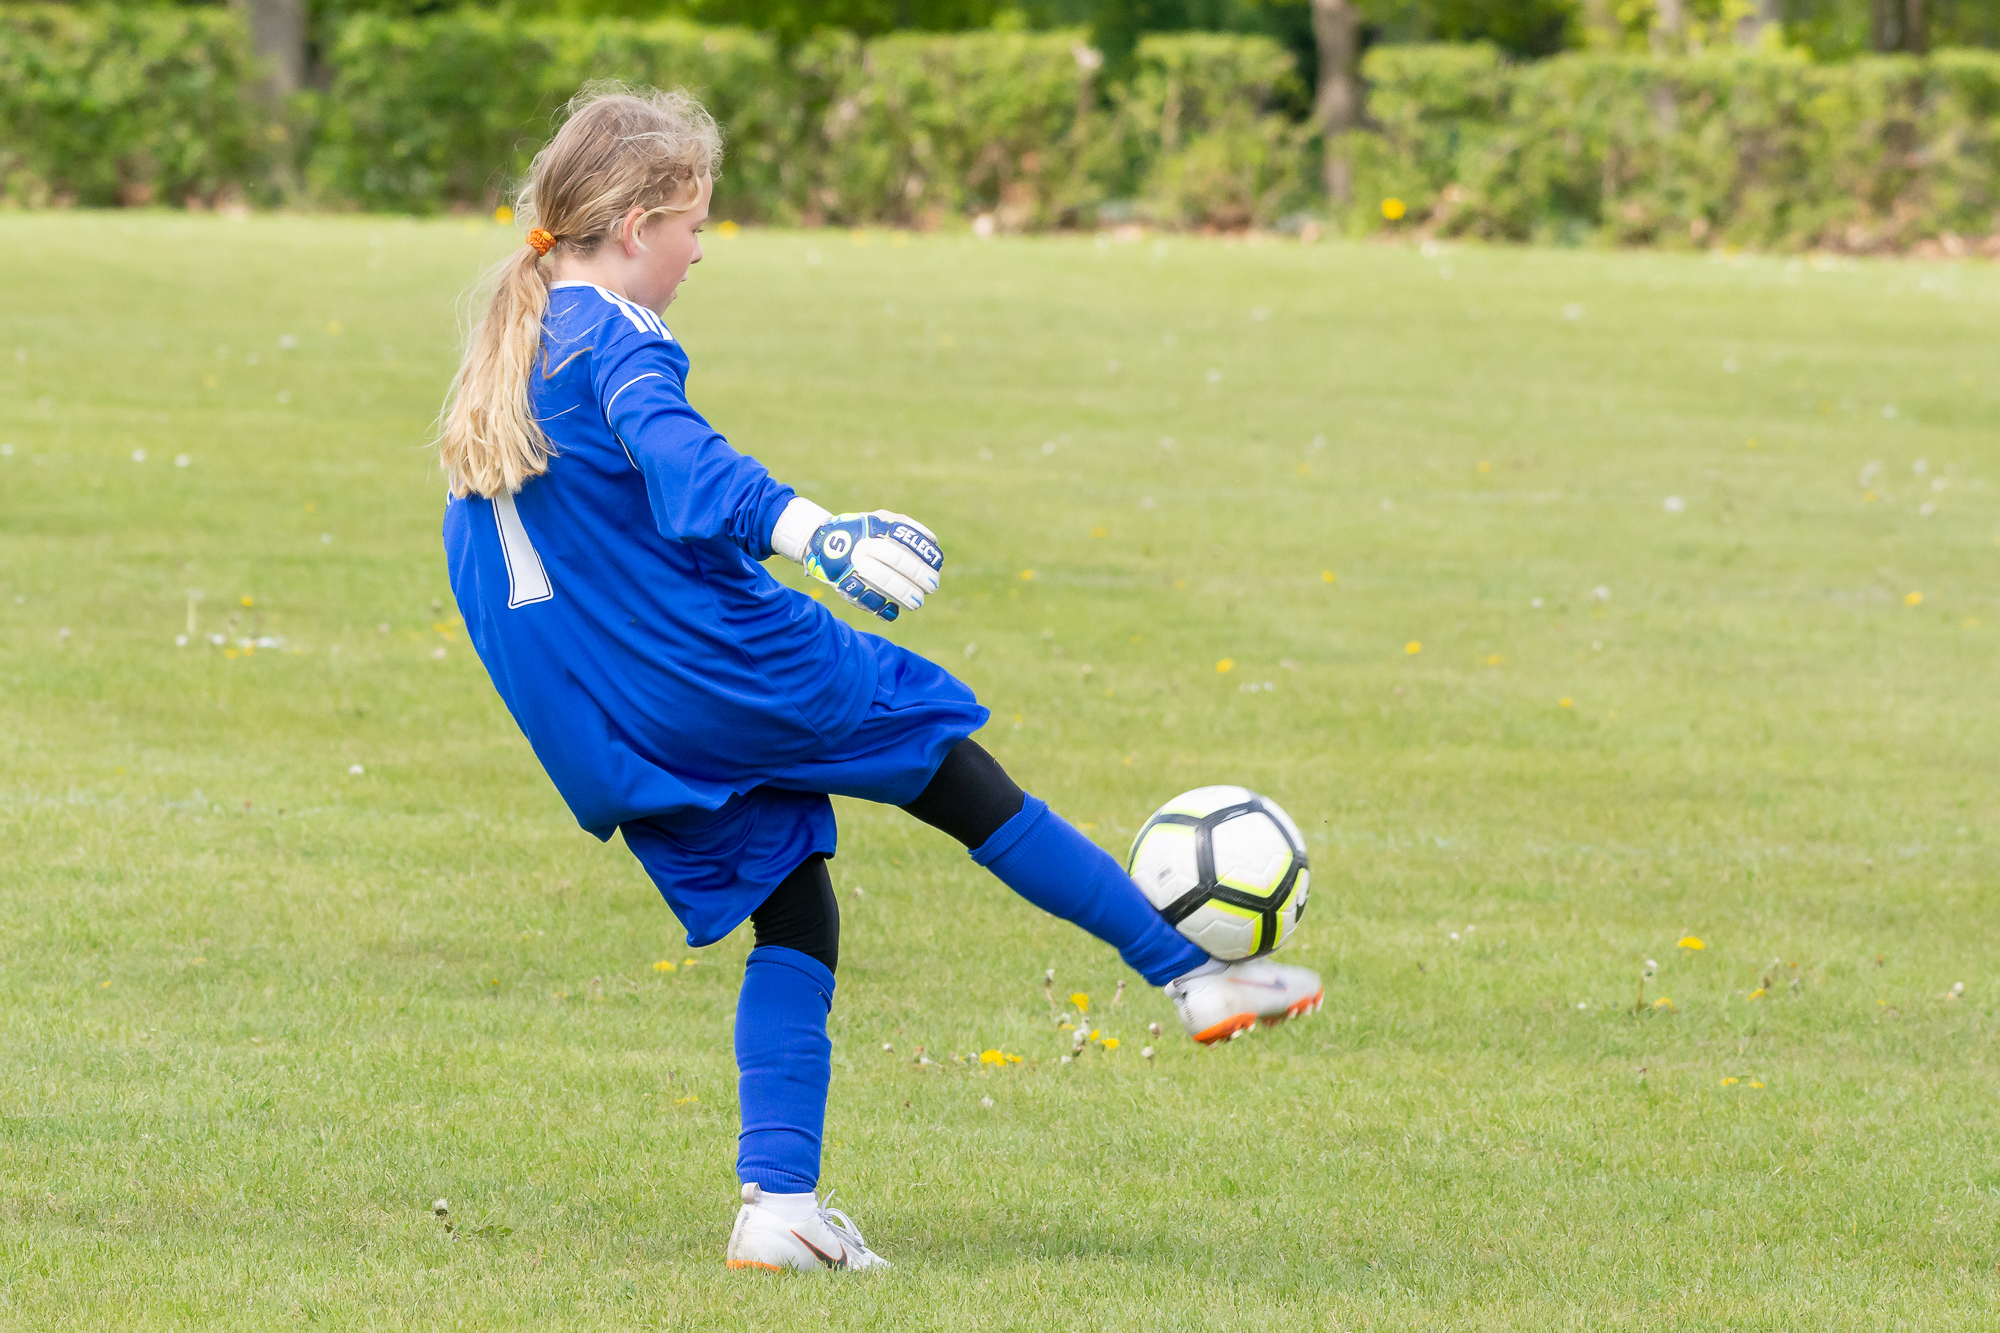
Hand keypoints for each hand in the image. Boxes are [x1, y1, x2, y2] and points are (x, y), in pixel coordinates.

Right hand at [801, 511, 942, 620]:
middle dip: (918, 575)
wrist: (822, 540)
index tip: (938, 565)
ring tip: (917, 602)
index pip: (905, 539)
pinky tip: (894, 612)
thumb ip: (906, 527)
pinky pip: (865, 598)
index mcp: (875, 527)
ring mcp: (852, 564)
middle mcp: (863, 544)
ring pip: (882, 580)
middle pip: (896, 559)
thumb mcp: (881, 519)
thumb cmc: (862, 531)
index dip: (924, 554)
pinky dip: (881, 608)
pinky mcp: (844, 583)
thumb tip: (932, 541)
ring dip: (904, 594)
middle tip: (933, 586)